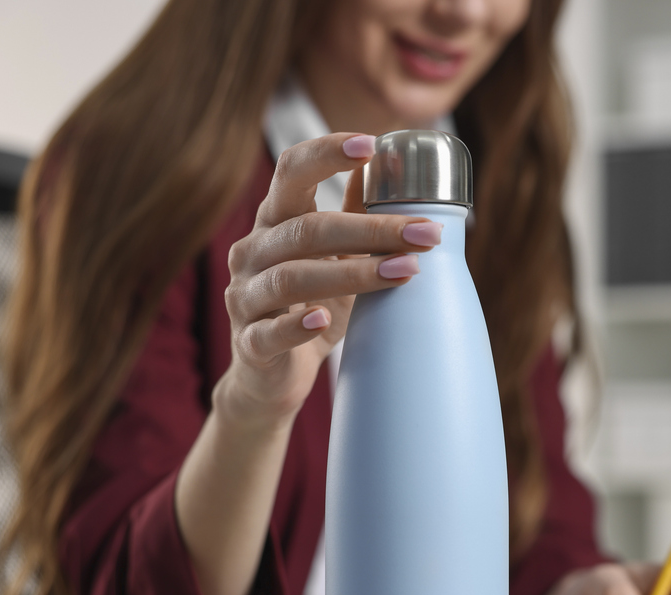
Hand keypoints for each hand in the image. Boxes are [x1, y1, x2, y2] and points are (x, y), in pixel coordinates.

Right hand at [217, 132, 443, 426]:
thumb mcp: (336, 257)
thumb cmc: (312, 308)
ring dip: (353, 274)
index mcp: (274, 222)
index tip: (372, 143)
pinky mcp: (249, 343)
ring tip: (405, 271)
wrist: (273, 376)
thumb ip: (353, 212)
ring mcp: (245, 298)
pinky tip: (324, 321)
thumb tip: (385, 161)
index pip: (291, 172)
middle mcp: (252, 252)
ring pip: (292, 277)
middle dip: (372, 229)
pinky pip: (269, 332)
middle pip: (308, 229)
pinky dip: (296, 326)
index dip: (326, 153)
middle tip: (426, 234)